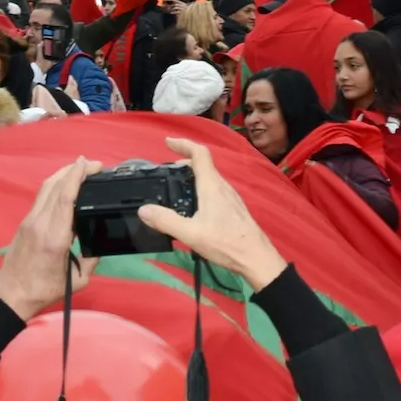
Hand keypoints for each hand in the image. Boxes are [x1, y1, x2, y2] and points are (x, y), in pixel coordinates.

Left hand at [0, 158, 99, 320]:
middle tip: (95, 165)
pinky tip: (67, 187)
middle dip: (74, 170)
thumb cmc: (43, 290)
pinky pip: (42, 197)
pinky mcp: (25, 222)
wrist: (11, 295)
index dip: (76, 176)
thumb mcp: (77, 281)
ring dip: (63, 174)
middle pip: (55, 185)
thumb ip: (91, 261)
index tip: (89, 164)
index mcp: (54, 237)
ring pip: (46, 188)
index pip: (65, 197)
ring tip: (82, 170)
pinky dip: (56, 186)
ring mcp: (30, 220)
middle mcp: (40, 223)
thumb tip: (99, 245)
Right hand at [136, 138, 287, 290]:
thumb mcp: (191, 234)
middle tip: (167, 173)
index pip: (200, 154)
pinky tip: (194, 208)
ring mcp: (231, 198)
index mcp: (212, 186)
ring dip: (193, 176)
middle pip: (204, 165)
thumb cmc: (226, 243)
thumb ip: (166, 221)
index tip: (168, 142)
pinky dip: (201, 189)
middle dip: (184, 162)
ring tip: (177, 189)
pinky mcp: (234, 209)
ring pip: (210, 178)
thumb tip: (143, 210)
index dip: (184, 144)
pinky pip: (215, 190)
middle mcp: (223, 187)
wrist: (256, 258)